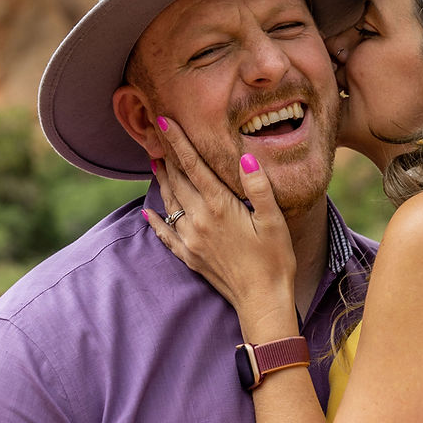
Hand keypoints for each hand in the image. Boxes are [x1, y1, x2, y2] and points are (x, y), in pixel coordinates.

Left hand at [144, 118, 297, 336]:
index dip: (178, 141)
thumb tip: (245, 157)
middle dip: (166, 155)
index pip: (194, 166)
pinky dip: (155, 222)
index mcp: (219, 207)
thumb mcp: (274, 220)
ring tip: (154, 162)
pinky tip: (148, 213)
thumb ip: (259, 187)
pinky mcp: (190, 257)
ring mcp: (191, 240)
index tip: (164, 121)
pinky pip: (166, 235)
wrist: (262, 301)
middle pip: (177, 180)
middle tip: (154, 133)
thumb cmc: (274, 259)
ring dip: (161, 181)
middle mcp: (199, 221)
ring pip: (169, 203)